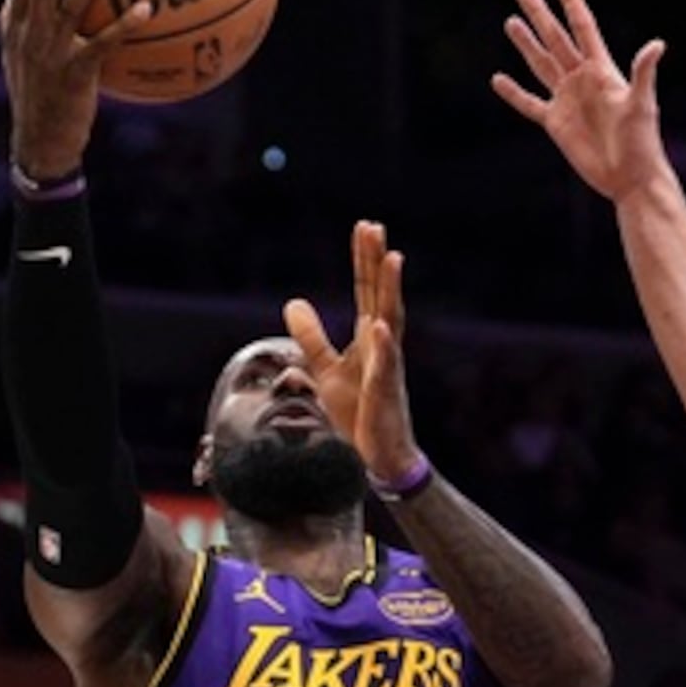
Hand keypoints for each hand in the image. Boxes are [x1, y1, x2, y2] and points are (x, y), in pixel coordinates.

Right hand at [0, 0, 144, 181]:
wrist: (40, 142)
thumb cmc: (39, 96)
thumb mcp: (24, 58)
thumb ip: (32, 25)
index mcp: (15, 28)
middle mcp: (30, 36)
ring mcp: (50, 54)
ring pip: (70, 8)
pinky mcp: (74, 74)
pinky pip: (102, 44)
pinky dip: (124, 25)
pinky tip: (145, 8)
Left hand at [282, 221, 413, 476]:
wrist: (380, 458)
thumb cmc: (358, 415)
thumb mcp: (325, 371)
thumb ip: (312, 338)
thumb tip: (293, 303)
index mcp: (368, 340)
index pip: (366, 292)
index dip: (364, 261)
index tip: (365, 228)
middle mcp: (382, 347)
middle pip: (380, 296)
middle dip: (377, 263)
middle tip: (374, 228)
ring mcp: (387, 368)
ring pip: (390, 321)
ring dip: (391, 290)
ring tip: (392, 258)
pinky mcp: (385, 394)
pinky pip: (386, 366)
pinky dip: (384, 345)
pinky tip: (379, 324)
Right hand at [492, 0, 673, 205]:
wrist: (631, 178)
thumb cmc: (642, 142)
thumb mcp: (642, 105)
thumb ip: (643, 73)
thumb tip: (657, 44)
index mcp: (602, 70)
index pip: (583, 28)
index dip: (572, 3)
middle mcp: (582, 80)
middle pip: (556, 39)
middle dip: (540, 15)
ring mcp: (567, 100)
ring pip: (541, 64)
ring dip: (526, 44)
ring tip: (511, 22)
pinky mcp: (556, 123)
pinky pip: (530, 104)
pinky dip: (514, 93)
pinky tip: (498, 79)